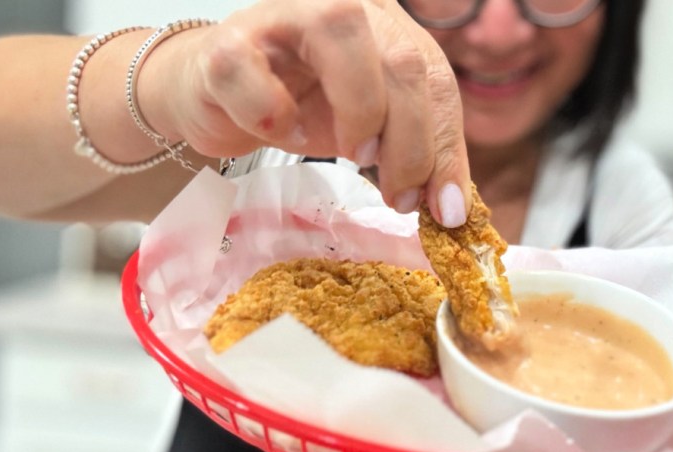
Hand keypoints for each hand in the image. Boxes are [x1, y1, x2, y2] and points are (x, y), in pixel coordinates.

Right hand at [140, 0, 470, 225]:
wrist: (220, 98)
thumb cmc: (300, 106)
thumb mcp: (370, 132)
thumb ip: (414, 154)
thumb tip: (452, 210)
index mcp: (389, 25)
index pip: (437, 77)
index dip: (446, 146)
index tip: (448, 210)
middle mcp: (345, 7)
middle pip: (402, 59)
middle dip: (411, 142)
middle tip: (400, 197)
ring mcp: (284, 15)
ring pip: (341, 34)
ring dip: (359, 111)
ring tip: (354, 157)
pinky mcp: (229, 42)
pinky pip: (256, 73)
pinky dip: (273, 114)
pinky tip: (282, 132)